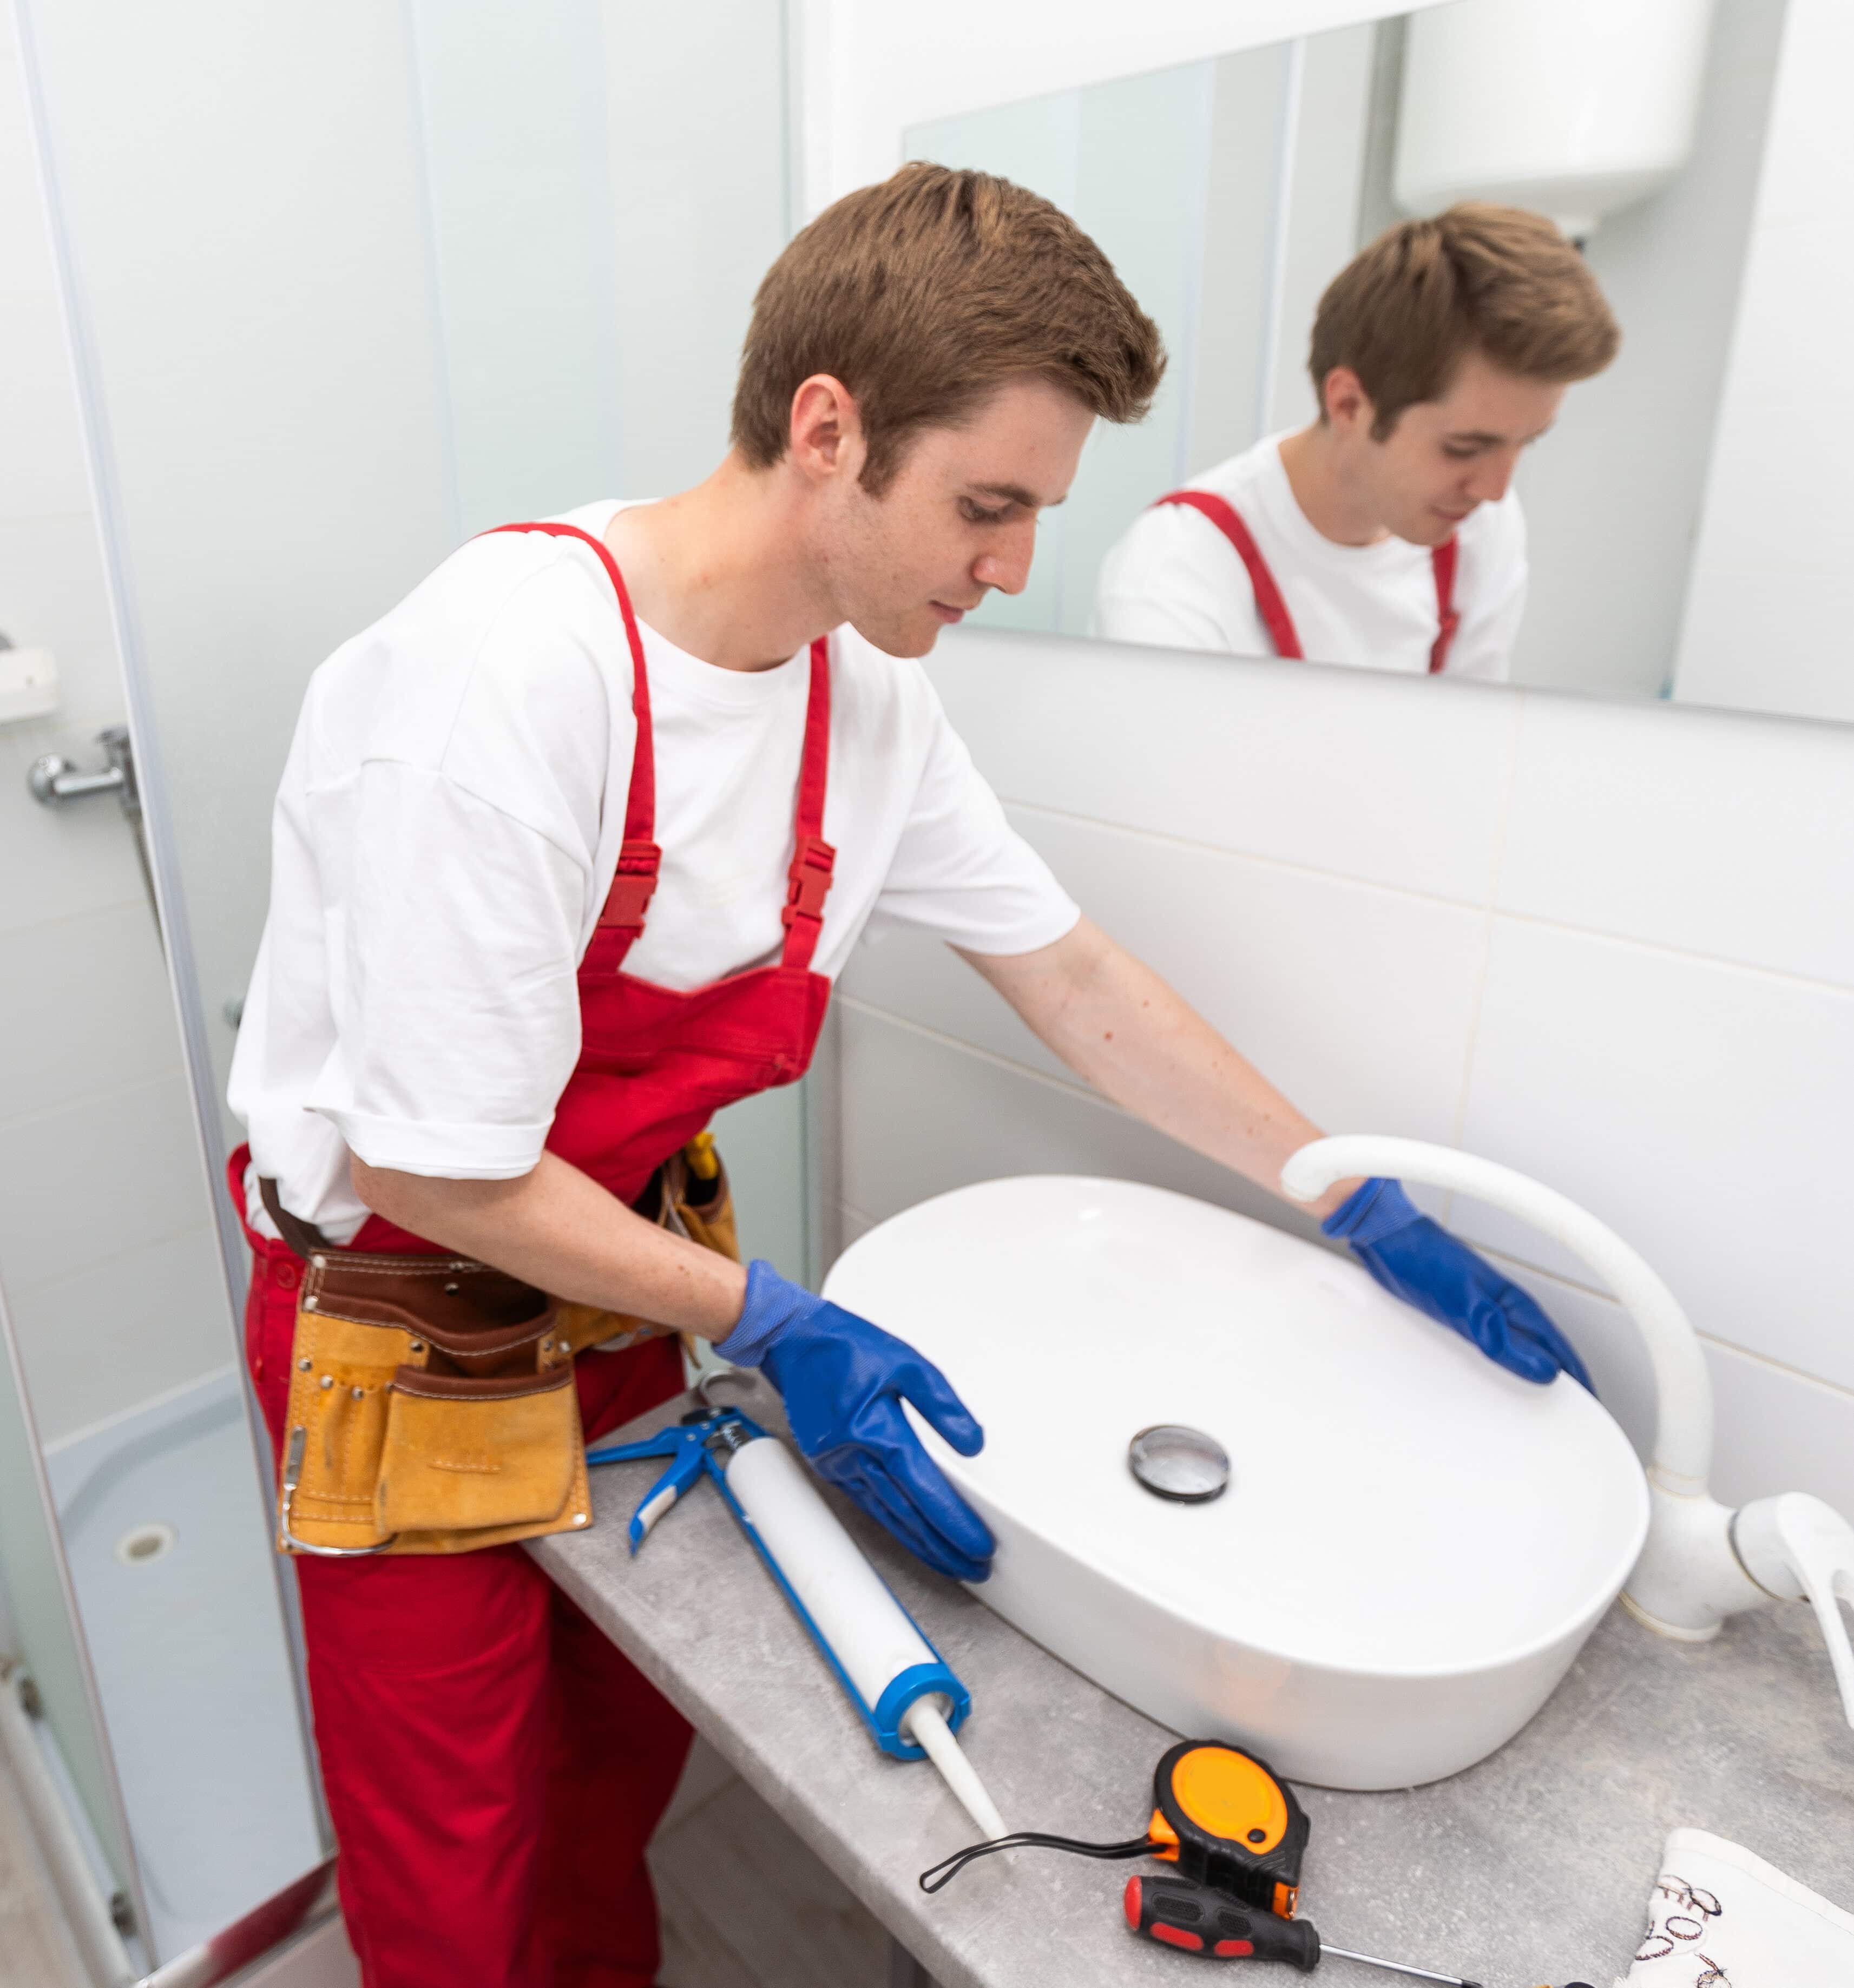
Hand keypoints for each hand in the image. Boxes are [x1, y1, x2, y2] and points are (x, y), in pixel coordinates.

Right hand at [714, 1261, 994, 1580]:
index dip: (952, 1521)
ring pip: (886, 1516)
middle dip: (943, 1545)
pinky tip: (911, 1537)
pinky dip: (893, 1525)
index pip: (922, 1487)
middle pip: (906, 1513)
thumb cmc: (848, 1347)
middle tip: (975, 1567)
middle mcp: (853, 1455)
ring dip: (920, 1544)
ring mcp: (838, 1465)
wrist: (794, 1343)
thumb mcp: (908, 1363)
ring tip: (951, 1563)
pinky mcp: (830, 1466)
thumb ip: (943, 1406)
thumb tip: (973, 1443)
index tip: (977, 1543)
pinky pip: (867, 1504)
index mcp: (874, 1429)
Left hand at [1322, 1179, 1592, 1390]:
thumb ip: (1499, 1335)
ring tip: (1538, 1408)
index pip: (1559, 1349)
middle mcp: (1503, 1309)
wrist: (1384, 1236)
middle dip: (1561, 1383)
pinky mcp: (1460, 1316)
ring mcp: (1482, 1313)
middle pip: (1543, 1352)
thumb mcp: (1463, 1302)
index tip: (1591, 1410)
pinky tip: (1492, 1381)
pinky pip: (1492, 1347)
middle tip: (1571, 1419)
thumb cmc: (1422, 1258)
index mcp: (1514, 1305)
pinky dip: (1500, 1367)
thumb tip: (1542, 1369)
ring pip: (1518, 1351)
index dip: (1577, 1379)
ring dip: (1531, 1375)